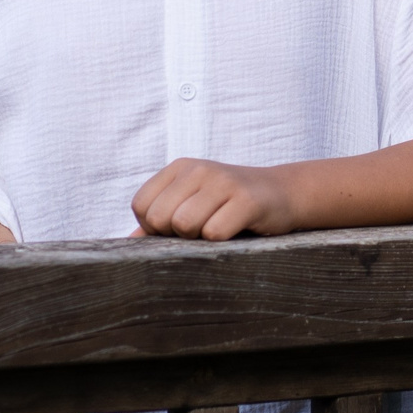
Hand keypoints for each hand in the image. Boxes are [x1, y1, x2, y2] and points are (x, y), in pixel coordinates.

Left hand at [132, 159, 297, 239]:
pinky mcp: (247, 200)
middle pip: (159, 218)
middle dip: (176, 235)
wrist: (283, 193)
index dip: (154, 227)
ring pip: (184, 225)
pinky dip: (222, 242)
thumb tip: (128, 244)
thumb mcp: (193, 202)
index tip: (179, 226)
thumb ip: (160, 220)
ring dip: (199, 239)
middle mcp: (199, 169)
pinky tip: (236, 230)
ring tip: (218, 228)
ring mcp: (223, 182)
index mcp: (180, 168)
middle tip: (202, 229)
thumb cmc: (230, 204)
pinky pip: (214, 234)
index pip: (141, 205)